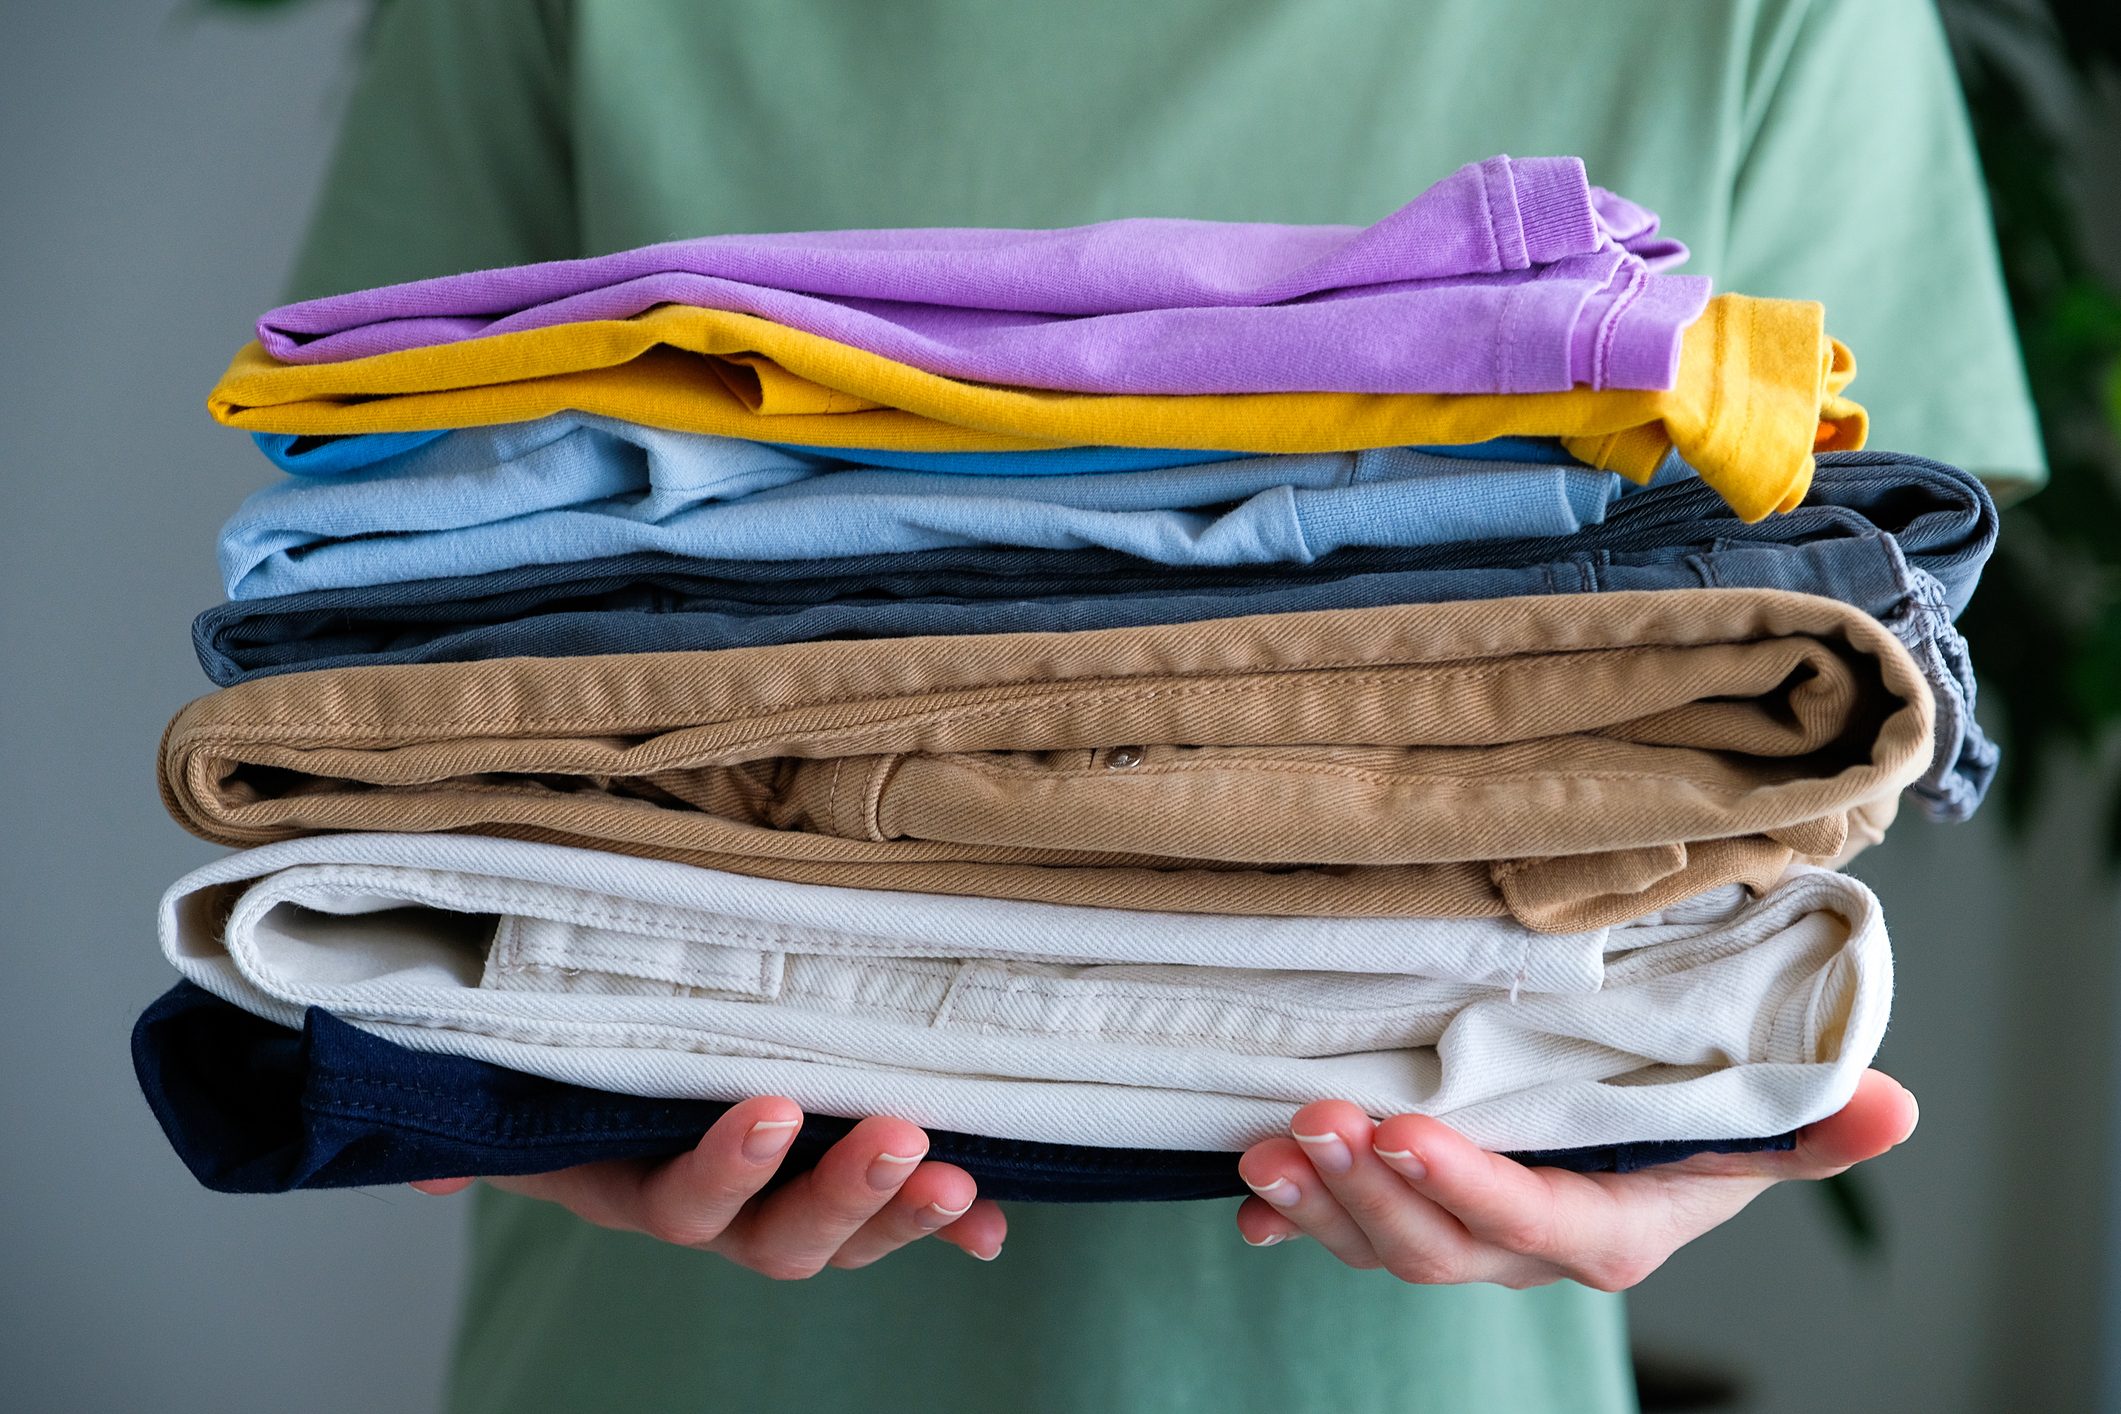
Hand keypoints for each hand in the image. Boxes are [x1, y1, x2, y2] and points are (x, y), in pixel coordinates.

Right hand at [410, 1096, 1006, 1276]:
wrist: (578, 1067)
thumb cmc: (555, 1067)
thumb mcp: (514, 1087)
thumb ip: (474, 1124)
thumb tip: (434, 1167)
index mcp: (638, 1185)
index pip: (682, 1201)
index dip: (729, 1169)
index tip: (774, 1112)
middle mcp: (715, 1206)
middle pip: (780, 1236)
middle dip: (844, 1197)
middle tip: (902, 1141)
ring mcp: (779, 1197)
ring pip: (841, 1231)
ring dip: (904, 1212)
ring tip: (958, 1176)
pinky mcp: (836, 1174)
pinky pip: (895, 1215)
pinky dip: (948, 1225)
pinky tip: (993, 1229)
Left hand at [1233, 1068, 1917, 1289]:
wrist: (1646, 1140)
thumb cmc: (1700, 1125)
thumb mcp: (1758, 1123)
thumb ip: (1811, 1126)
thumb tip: (1896, 1107)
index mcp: (1609, 1229)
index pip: (1534, 1221)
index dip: (1468, 1187)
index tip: (1404, 1131)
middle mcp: (1528, 1247)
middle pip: (1438, 1245)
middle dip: (1372, 1190)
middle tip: (1315, 1122)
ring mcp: (1465, 1236)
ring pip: (1381, 1241)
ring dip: (1319, 1201)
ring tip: (1262, 1150)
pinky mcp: (1418, 1211)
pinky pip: (1348, 1231)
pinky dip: (1296, 1219)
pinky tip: (1253, 1202)